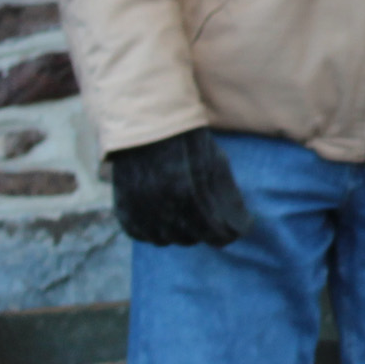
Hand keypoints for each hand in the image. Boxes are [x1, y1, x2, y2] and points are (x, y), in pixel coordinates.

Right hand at [107, 131, 254, 248]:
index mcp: (188, 195)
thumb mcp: (217, 164)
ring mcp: (140, 210)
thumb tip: (240, 226)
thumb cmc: (188, 141)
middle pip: (191, 239)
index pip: (215, 235)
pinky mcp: (124, 208)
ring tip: (186, 217)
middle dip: (205, 231)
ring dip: (179, 232)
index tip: (236, 229)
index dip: (229, 234)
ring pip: (165, 240)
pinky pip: (141, 234)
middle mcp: (162, 208)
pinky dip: (153, 231)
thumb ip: (228, 198)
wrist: (148, 123)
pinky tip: (162, 220)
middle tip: (209, 219)